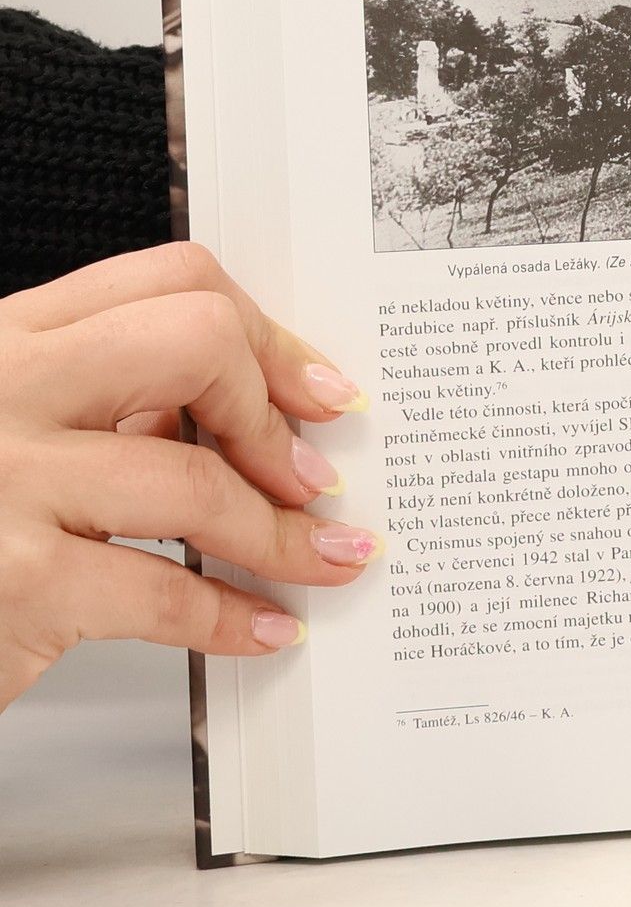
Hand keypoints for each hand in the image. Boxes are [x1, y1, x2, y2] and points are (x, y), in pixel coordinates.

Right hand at [0, 242, 379, 711]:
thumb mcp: (16, 430)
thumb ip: (109, 404)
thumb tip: (251, 413)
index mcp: (7, 339)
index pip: (171, 281)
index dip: (268, 336)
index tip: (316, 390)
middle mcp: (1, 389)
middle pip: (196, 343)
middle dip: (274, 412)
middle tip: (311, 475)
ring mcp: (3, 480)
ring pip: (197, 481)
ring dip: (284, 534)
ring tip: (323, 558)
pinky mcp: (14, 581)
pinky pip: (166, 593)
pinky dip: (233, 615)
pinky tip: (264, 625)